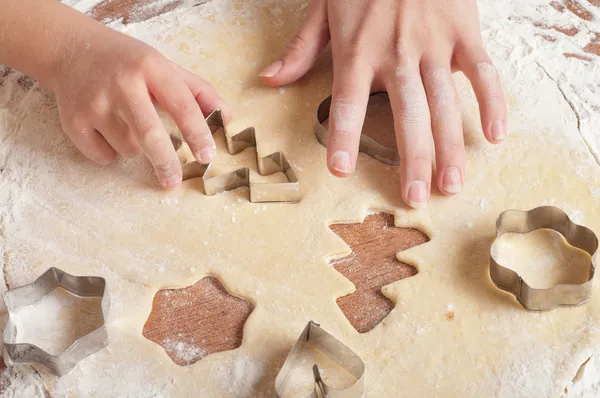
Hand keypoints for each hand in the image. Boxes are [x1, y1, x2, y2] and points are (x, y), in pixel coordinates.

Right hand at [51, 26, 229, 188]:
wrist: (72, 50)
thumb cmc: (128, 62)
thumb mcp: (165, 66)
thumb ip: (198, 91)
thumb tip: (227, 117)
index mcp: (150, 67)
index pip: (181, 105)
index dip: (197, 133)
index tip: (207, 156)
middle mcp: (121, 83)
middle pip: (150, 135)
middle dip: (166, 162)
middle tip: (174, 181)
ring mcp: (94, 103)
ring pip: (128, 148)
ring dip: (137, 148)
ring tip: (129, 124)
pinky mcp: (73, 121)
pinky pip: (103, 156)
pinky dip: (111, 152)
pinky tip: (107, 130)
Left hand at [260, 0, 505, 208]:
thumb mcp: (325, 7)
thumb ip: (301, 48)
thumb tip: (270, 80)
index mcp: (358, 50)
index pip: (348, 102)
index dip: (345, 137)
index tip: (341, 171)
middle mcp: (396, 53)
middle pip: (405, 115)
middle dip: (411, 159)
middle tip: (414, 198)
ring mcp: (433, 44)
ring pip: (444, 103)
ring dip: (450, 147)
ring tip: (451, 184)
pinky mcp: (464, 31)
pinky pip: (483, 71)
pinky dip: (492, 101)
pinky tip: (494, 134)